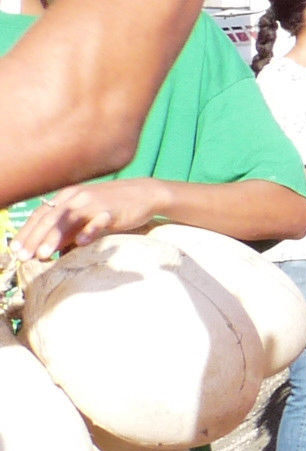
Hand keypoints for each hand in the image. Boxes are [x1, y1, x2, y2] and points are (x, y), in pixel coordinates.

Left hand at [14, 178, 166, 259]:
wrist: (145, 193)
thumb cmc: (112, 207)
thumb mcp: (84, 217)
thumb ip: (66, 231)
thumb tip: (48, 251)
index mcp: (66, 197)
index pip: (40, 215)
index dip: (26, 233)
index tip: (15, 250)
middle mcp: (76, 197)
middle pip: (49, 218)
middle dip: (34, 239)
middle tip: (23, 257)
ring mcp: (94, 202)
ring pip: (68, 219)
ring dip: (54, 237)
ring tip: (44, 255)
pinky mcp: (112, 209)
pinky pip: (98, 220)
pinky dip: (89, 230)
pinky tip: (82, 242)